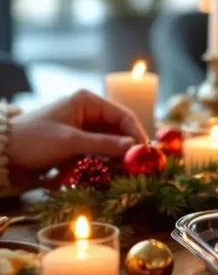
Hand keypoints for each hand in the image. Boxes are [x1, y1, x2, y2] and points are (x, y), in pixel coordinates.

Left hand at [8, 90, 146, 180]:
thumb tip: (134, 147)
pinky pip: (98, 152)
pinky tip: (110, 173)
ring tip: (126, 172)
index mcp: (87, 101)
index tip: (147, 153)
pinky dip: (104, 162)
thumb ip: (104, 145)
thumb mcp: (70, 142)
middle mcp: (88, 112)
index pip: (123, 116)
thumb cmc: (33, 140)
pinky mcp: (77, 144)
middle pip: (119, 130)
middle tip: (140, 166)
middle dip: (128, 148)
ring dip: (117, 158)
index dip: (137, 134)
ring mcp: (82, 129)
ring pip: (110, 143)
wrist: (3, 154)